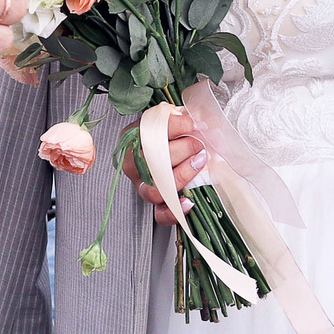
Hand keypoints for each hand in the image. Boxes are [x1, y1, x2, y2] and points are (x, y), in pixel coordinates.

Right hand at [127, 106, 210, 225]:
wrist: (159, 151)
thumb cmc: (164, 135)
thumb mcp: (167, 120)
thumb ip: (179, 118)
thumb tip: (201, 120)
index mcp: (132, 138)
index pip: (150, 131)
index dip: (176, 126)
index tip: (195, 124)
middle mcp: (132, 164)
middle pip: (152, 160)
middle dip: (183, 149)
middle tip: (199, 142)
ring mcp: (141, 185)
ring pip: (155, 189)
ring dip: (181, 175)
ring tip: (199, 161)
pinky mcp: (154, 203)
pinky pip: (159, 214)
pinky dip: (174, 211)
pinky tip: (188, 201)